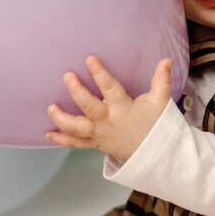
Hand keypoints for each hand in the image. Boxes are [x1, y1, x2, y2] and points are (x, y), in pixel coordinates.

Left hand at [45, 55, 171, 162]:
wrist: (153, 156)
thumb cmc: (154, 126)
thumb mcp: (160, 102)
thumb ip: (162, 80)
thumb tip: (167, 60)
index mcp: (123, 108)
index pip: (111, 88)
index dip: (100, 74)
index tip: (90, 60)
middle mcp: (109, 121)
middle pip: (89, 107)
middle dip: (76, 92)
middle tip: (68, 76)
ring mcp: (99, 134)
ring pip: (77, 128)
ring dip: (61, 118)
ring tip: (51, 107)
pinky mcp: (94, 143)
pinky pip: (75, 143)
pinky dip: (60, 139)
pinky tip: (48, 132)